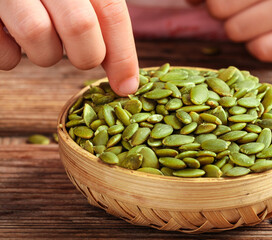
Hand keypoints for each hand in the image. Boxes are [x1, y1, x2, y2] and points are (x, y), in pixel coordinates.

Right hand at [0, 0, 138, 95]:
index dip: (123, 55)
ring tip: (41, 39)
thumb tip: (125, 74)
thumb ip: (100, 16)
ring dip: (46, 54)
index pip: (111, 12)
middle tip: (81, 56)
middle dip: (87, 56)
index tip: (126, 86)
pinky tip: (11, 39)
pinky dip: (11, 57)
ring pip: (37, 34)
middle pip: (80, 25)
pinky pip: (4, 52)